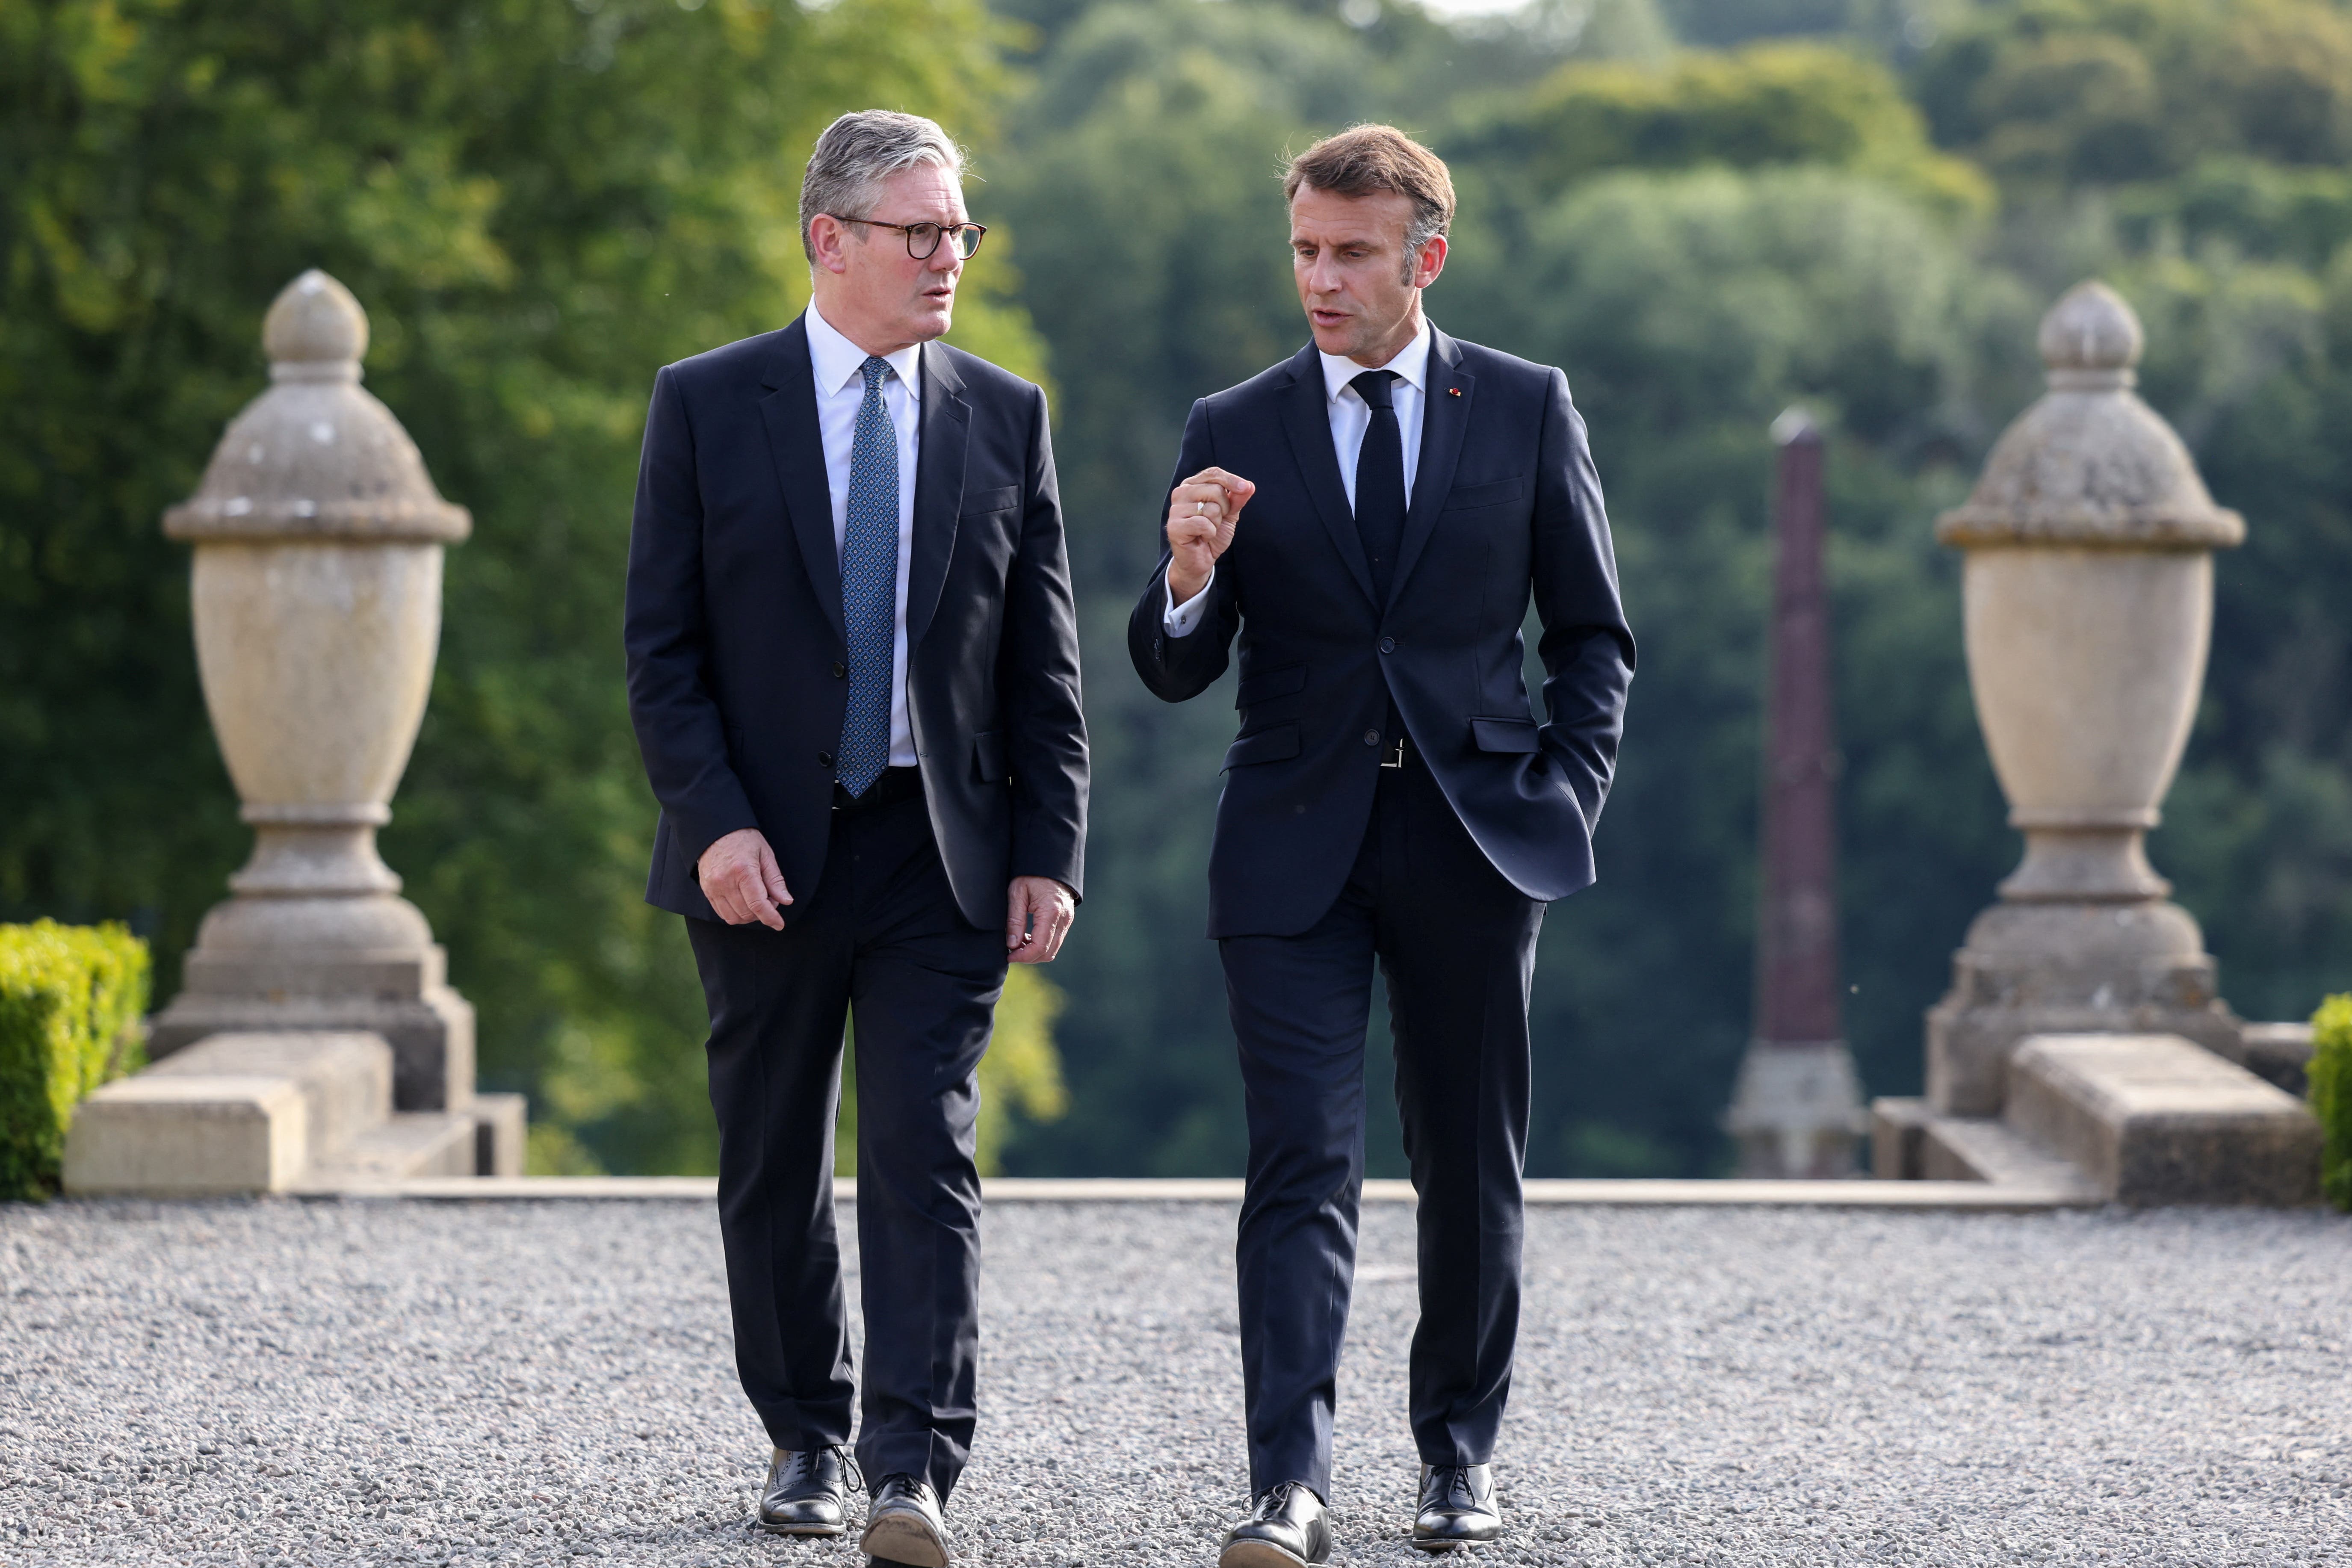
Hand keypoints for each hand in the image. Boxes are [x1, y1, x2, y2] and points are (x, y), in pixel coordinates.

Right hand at [698, 827, 791, 929]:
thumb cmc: (744, 840)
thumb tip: (786, 901)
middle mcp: (725, 881)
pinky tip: (744, 902)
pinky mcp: (706, 891)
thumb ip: (775, 880)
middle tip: (769, 898)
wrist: (716, 831)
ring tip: (756, 899)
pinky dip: (736, 914)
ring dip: (749, 916)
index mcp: (743, 870)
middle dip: (762, 913)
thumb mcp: (765, 854)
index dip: (771, 917)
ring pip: (734, 917)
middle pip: (747, 913)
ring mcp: (713, 887)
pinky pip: (722, 913)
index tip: (779, 924)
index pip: (758, 904)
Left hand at [1005, 876, 1076, 963]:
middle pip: (1048, 953)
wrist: (1049, 863)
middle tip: (1011, 952)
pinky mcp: (1066, 920)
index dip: (1024, 956)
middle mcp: (1064, 919)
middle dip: (1029, 957)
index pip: (1040, 946)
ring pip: (1053, 949)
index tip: (1009, 955)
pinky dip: (1041, 945)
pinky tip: (1027, 937)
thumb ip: (1014, 920)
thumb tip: (1011, 945)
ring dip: (1035, 952)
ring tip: (1017, 944)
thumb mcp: (1017, 893)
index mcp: (1051, 912)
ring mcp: (1067, 920)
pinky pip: (1055, 941)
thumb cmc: (1031, 874)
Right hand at [1165, 467, 1254, 604]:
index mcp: (1192, 485)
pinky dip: (1209, 533)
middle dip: (1224, 509)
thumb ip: (1237, 498)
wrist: (1201, 559)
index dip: (1232, 480)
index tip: (1247, 488)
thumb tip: (1249, 486)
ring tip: (1207, 530)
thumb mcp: (1229, 513)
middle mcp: (1181, 493)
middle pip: (1216, 490)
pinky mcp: (1174, 526)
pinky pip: (1203, 523)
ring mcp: (1175, 509)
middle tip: (1215, 521)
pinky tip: (1202, 537)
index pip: (1213, 473)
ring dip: (1216, 523)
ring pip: (1211, 508)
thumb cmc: (1212, 533)